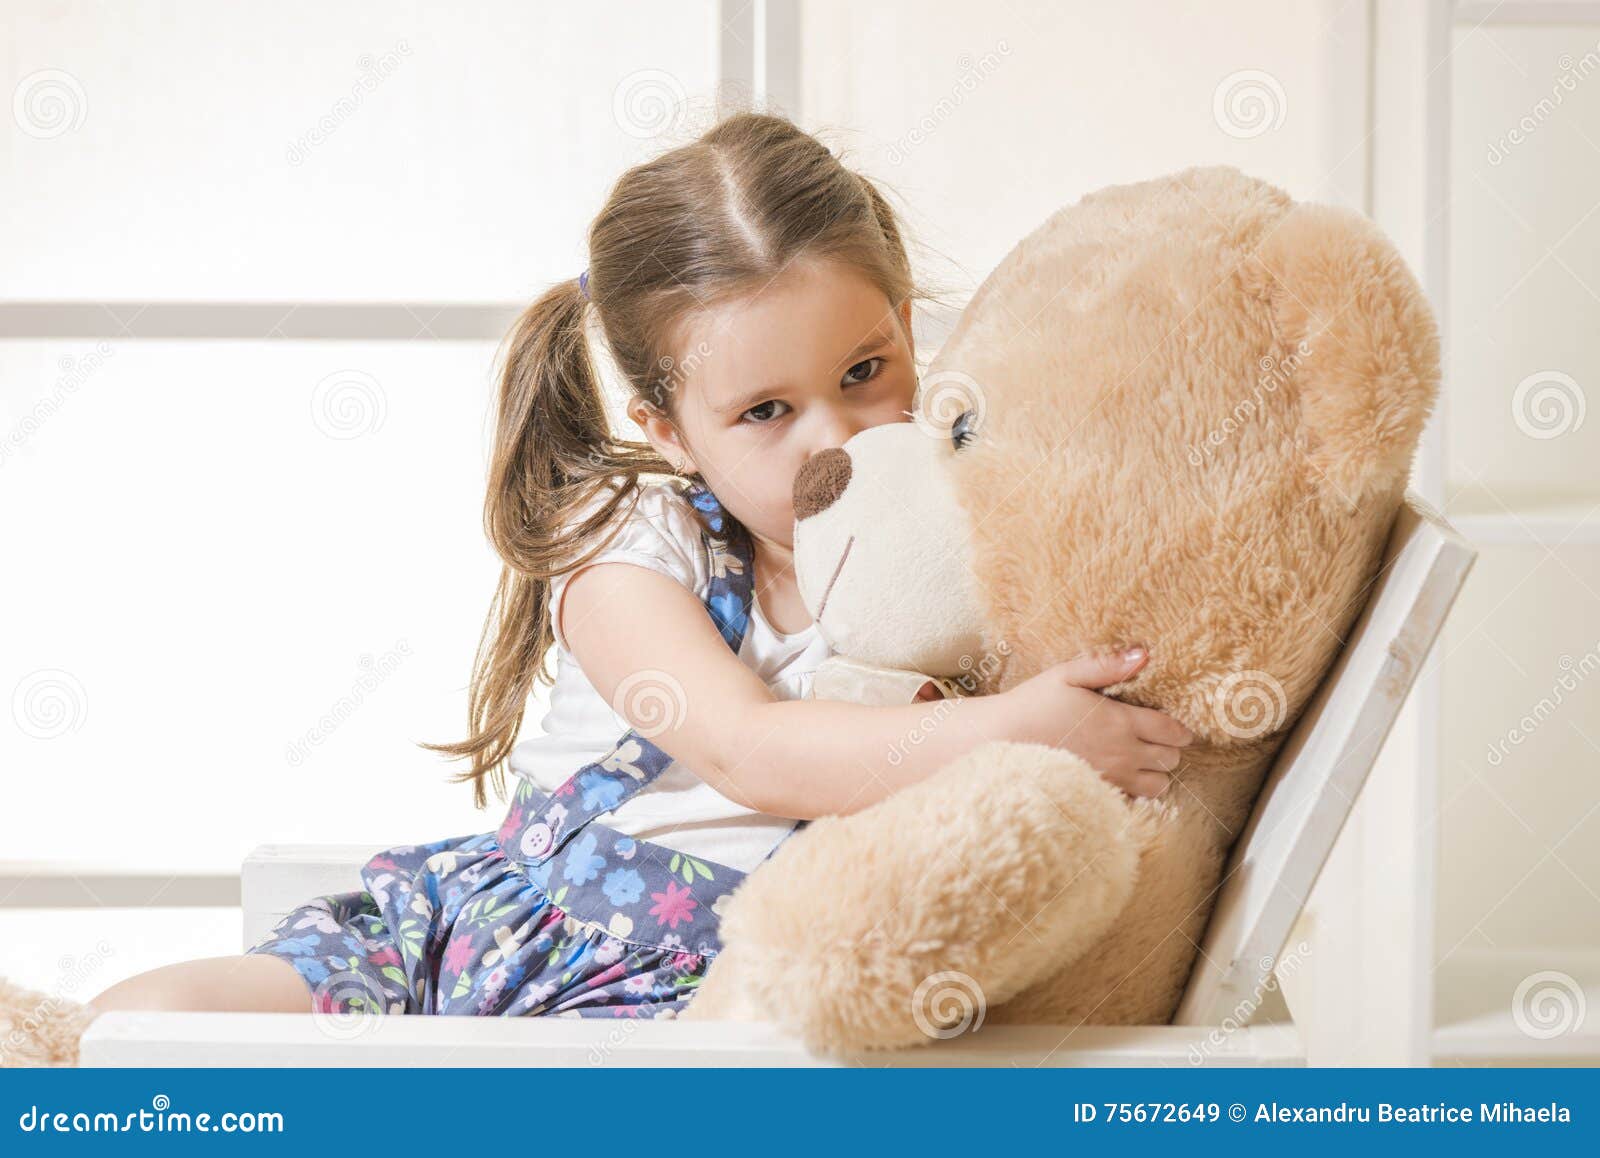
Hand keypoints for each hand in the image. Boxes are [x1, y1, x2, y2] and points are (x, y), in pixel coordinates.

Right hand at [996, 647, 1194, 797]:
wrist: (1002, 740)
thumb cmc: (1034, 704)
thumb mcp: (1066, 675)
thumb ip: (1107, 665)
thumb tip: (1144, 654)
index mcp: (1119, 722)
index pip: (1170, 730)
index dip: (1181, 729)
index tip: (1177, 727)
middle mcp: (1122, 753)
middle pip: (1170, 759)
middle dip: (1170, 749)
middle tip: (1156, 739)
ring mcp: (1111, 777)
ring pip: (1159, 785)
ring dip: (1157, 772)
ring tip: (1143, 759)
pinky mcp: (1098, 793)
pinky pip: (1135, 800)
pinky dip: (1138, 790)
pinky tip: (1124, 775)